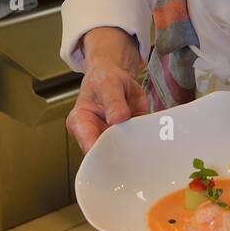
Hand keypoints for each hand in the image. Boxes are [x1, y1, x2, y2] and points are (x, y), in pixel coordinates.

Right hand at [66, 27, 147, 152]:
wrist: (115, 76)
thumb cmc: (103, 79)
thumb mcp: (108, 84)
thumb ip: (113, 101)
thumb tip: (117, 118)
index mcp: (80, 123)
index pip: (88, 145)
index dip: (104, 152)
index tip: (120, 149)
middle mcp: (94, 135)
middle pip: (106, 153)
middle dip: (121, 153)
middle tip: (134, 146)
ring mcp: (111, 138)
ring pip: (123, 153)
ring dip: (134, 149)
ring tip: (143, 140)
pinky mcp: (127, 137)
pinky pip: (136, 144)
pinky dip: (144, 142)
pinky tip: (149, 138)